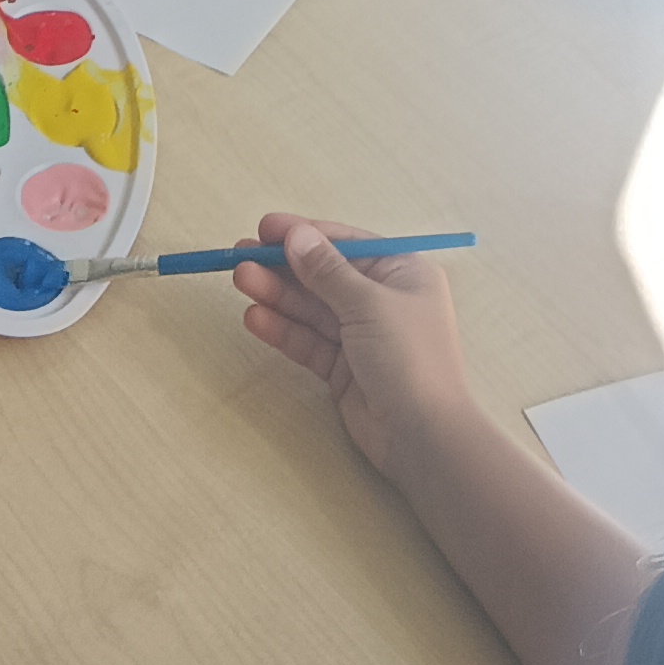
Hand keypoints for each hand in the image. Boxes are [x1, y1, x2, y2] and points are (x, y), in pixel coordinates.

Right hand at [235, 215, 475, 480]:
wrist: (423, 437)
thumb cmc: (408, 357)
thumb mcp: (368, 304)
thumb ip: (327, 270)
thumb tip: (296, 234)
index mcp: (401, 273)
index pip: (347, 244)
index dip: (306, 234)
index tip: (265, 227)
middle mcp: (381, 301)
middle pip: (324, 276)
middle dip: (283, 266)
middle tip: (240, 255)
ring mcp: (361, 336)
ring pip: (312, 309)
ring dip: (277, 295)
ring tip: (241, 280)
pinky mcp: (343, 369)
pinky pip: (309, 341)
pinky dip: (283, 330)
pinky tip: (255, 318)